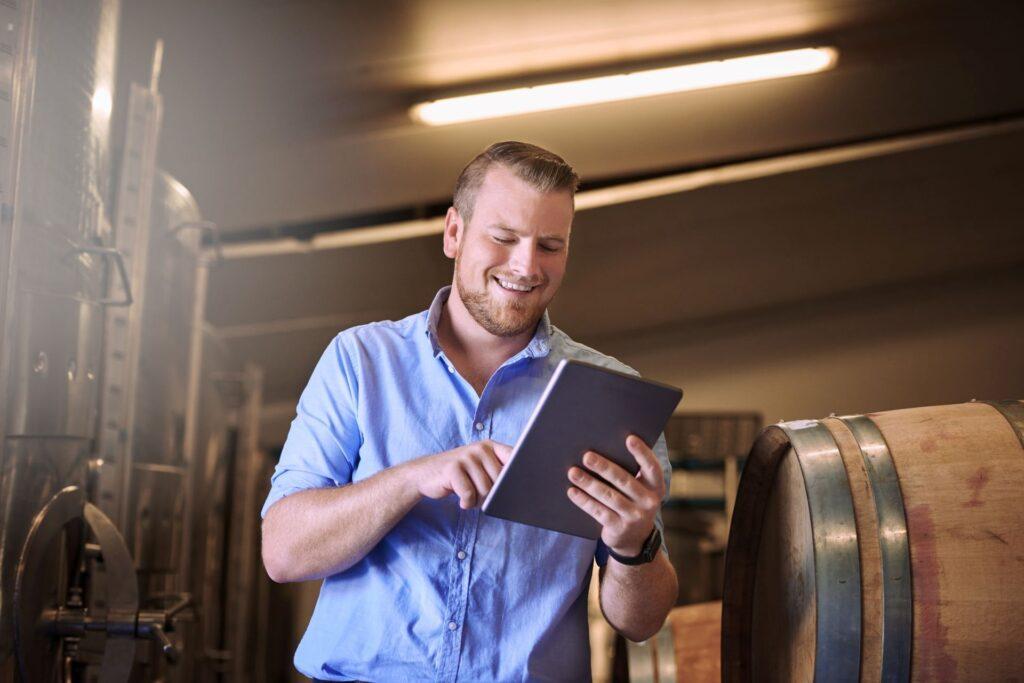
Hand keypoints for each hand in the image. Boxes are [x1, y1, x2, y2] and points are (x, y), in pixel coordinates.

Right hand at [414, 440, 511, 508]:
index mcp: (490, 446)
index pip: (513, 457)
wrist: (425, 474)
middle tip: (479, 496)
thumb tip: (521, 486)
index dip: (517, 473)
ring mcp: (465, 456)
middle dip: (492, 495)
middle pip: (500, 480)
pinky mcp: (453, 468)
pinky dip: (466, 503)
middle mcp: (479, 448)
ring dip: (478, 501)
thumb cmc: (459, 475)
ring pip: (485, 489)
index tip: (517, 486)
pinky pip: (469, 494)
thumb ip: (498, 472)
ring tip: (469, 496)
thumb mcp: (479, 468)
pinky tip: (461, 500)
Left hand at [566, 434, 664, 556]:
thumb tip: (603, 446)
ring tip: (573, 472)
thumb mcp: (639, 489)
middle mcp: (649, 502)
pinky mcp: (619, 528)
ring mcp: (635, 517)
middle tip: (586, 456)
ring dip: (589, 483)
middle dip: (604, 467)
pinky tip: (572, 491)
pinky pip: (599, 512)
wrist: (634, 539)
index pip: (652, 467)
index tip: (629, 438)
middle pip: (624, 480)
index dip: (642, 453)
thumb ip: (630, 472)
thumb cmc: (632, 501)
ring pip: (609, 496)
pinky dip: (584, 501)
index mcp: (656, 487)